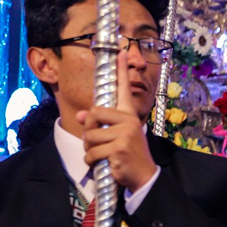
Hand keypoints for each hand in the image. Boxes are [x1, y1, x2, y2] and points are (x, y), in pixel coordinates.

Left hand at [78, 50, 156, 190]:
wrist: (143, 175)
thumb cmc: (128, 154)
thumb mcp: (116, 136)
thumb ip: (100, 123)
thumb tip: (82, 115)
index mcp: (129, 114)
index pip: (123, 88)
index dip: (121, 70)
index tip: (120, 51)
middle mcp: (129, 120)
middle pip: (94, 114)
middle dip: (90, 131)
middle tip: (99, 143)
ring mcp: (125, 134)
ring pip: (90, 135)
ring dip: (90, 149)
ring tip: (103, 155)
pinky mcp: (118, 148)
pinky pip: (91, 152)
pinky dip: (92, 161)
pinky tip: (103, 164)